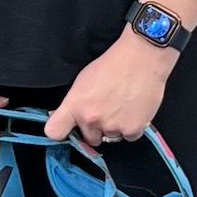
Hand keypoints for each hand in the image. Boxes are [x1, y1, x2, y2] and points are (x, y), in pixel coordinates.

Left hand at [46, 30, 175, 146]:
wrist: (141, 58)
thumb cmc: (112, 64)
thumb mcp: (83, 80)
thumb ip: (74, 103)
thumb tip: (68, 117)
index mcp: (75, 105)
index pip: (54, 132)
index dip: (61, 132)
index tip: (68, 129)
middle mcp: (91, 118)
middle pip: (88, 138)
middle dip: (95, 129)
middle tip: (106, 111)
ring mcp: (112, 126)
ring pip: (109, 138)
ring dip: (114, 128)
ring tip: (122, 106)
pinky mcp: (132, 129)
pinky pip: (128, 137)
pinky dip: (131, 127)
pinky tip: (133, 110)